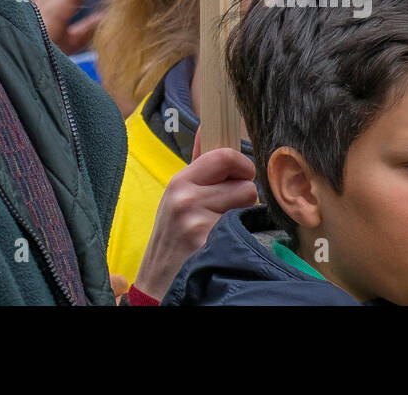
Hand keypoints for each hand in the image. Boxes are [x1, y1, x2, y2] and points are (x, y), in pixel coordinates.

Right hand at [133, 142, 257, 301]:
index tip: (241, 174)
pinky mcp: (212, 245)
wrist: (159, 280)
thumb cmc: (173, 234)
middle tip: (227, 208)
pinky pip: (244, 229)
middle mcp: (187, 200)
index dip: (241, 164)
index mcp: (180, 182)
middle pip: (244, 184)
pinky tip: (222, 242)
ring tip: (223, 225)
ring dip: (243, 215)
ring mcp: (200, 224)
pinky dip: (239, 236)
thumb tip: (207, 126)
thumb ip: (198, 163)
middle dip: (243, 196)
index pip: (224, 156)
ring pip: (248, 205)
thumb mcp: (177, 195)